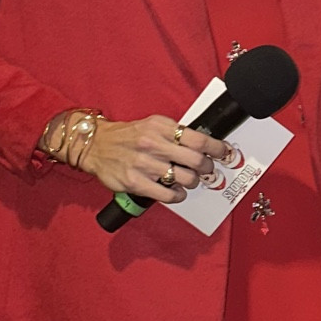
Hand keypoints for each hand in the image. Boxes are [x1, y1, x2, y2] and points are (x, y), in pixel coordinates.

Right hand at [78, 115, 235, 204]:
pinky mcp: (136, 182)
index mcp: (161, 127)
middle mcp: (153, 144)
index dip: (217, 148)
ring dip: (193, 182)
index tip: (225, 153)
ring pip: (185, 179)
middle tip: (207, 170)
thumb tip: (203, 145)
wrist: (95, 145)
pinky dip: (178, 195)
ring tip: (189, 181)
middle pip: (196, 160)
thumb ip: (176, 133)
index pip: (198, 139)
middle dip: (207, 168)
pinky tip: (177, 192)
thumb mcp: (152, 125)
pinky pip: (168, 194)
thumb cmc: (128, 136)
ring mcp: (144, 164)